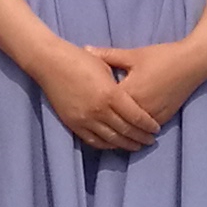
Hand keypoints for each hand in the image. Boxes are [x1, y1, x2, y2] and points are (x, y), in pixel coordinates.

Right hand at [35, 38, 158, 151]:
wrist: (50, 63)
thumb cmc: (80, 59)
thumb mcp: (106, 68)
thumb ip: (120, 85)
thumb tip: (133, 97)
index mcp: (111, 94)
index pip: (136, 117)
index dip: (148, 125)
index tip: (155, 129)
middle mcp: (99, 110)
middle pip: (126, 131)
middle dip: (140, 137)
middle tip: (150, 141)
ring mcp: (85, 119)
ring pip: (111, 139)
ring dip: (125, 144)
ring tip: (136, 146)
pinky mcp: (73, 123)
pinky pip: (93, 140)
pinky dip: (106, 144)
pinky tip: (114, 144)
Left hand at [94, 39, 206, 123]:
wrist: (192, 63)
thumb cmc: (161, 56)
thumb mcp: (133, 55)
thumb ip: (107, 55)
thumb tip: (85, 49)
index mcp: (128, 92)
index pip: (104, 104)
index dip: (93, 103)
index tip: (82, 102)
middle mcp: (139, 109)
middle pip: (116, 120)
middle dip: (103, 120)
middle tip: (88, 122)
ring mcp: (152, 116)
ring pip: (130, 129)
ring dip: (119, 129)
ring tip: (104, 130)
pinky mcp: (163, 119)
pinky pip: (144, 129)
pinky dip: (135, 130)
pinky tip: (126, 131)